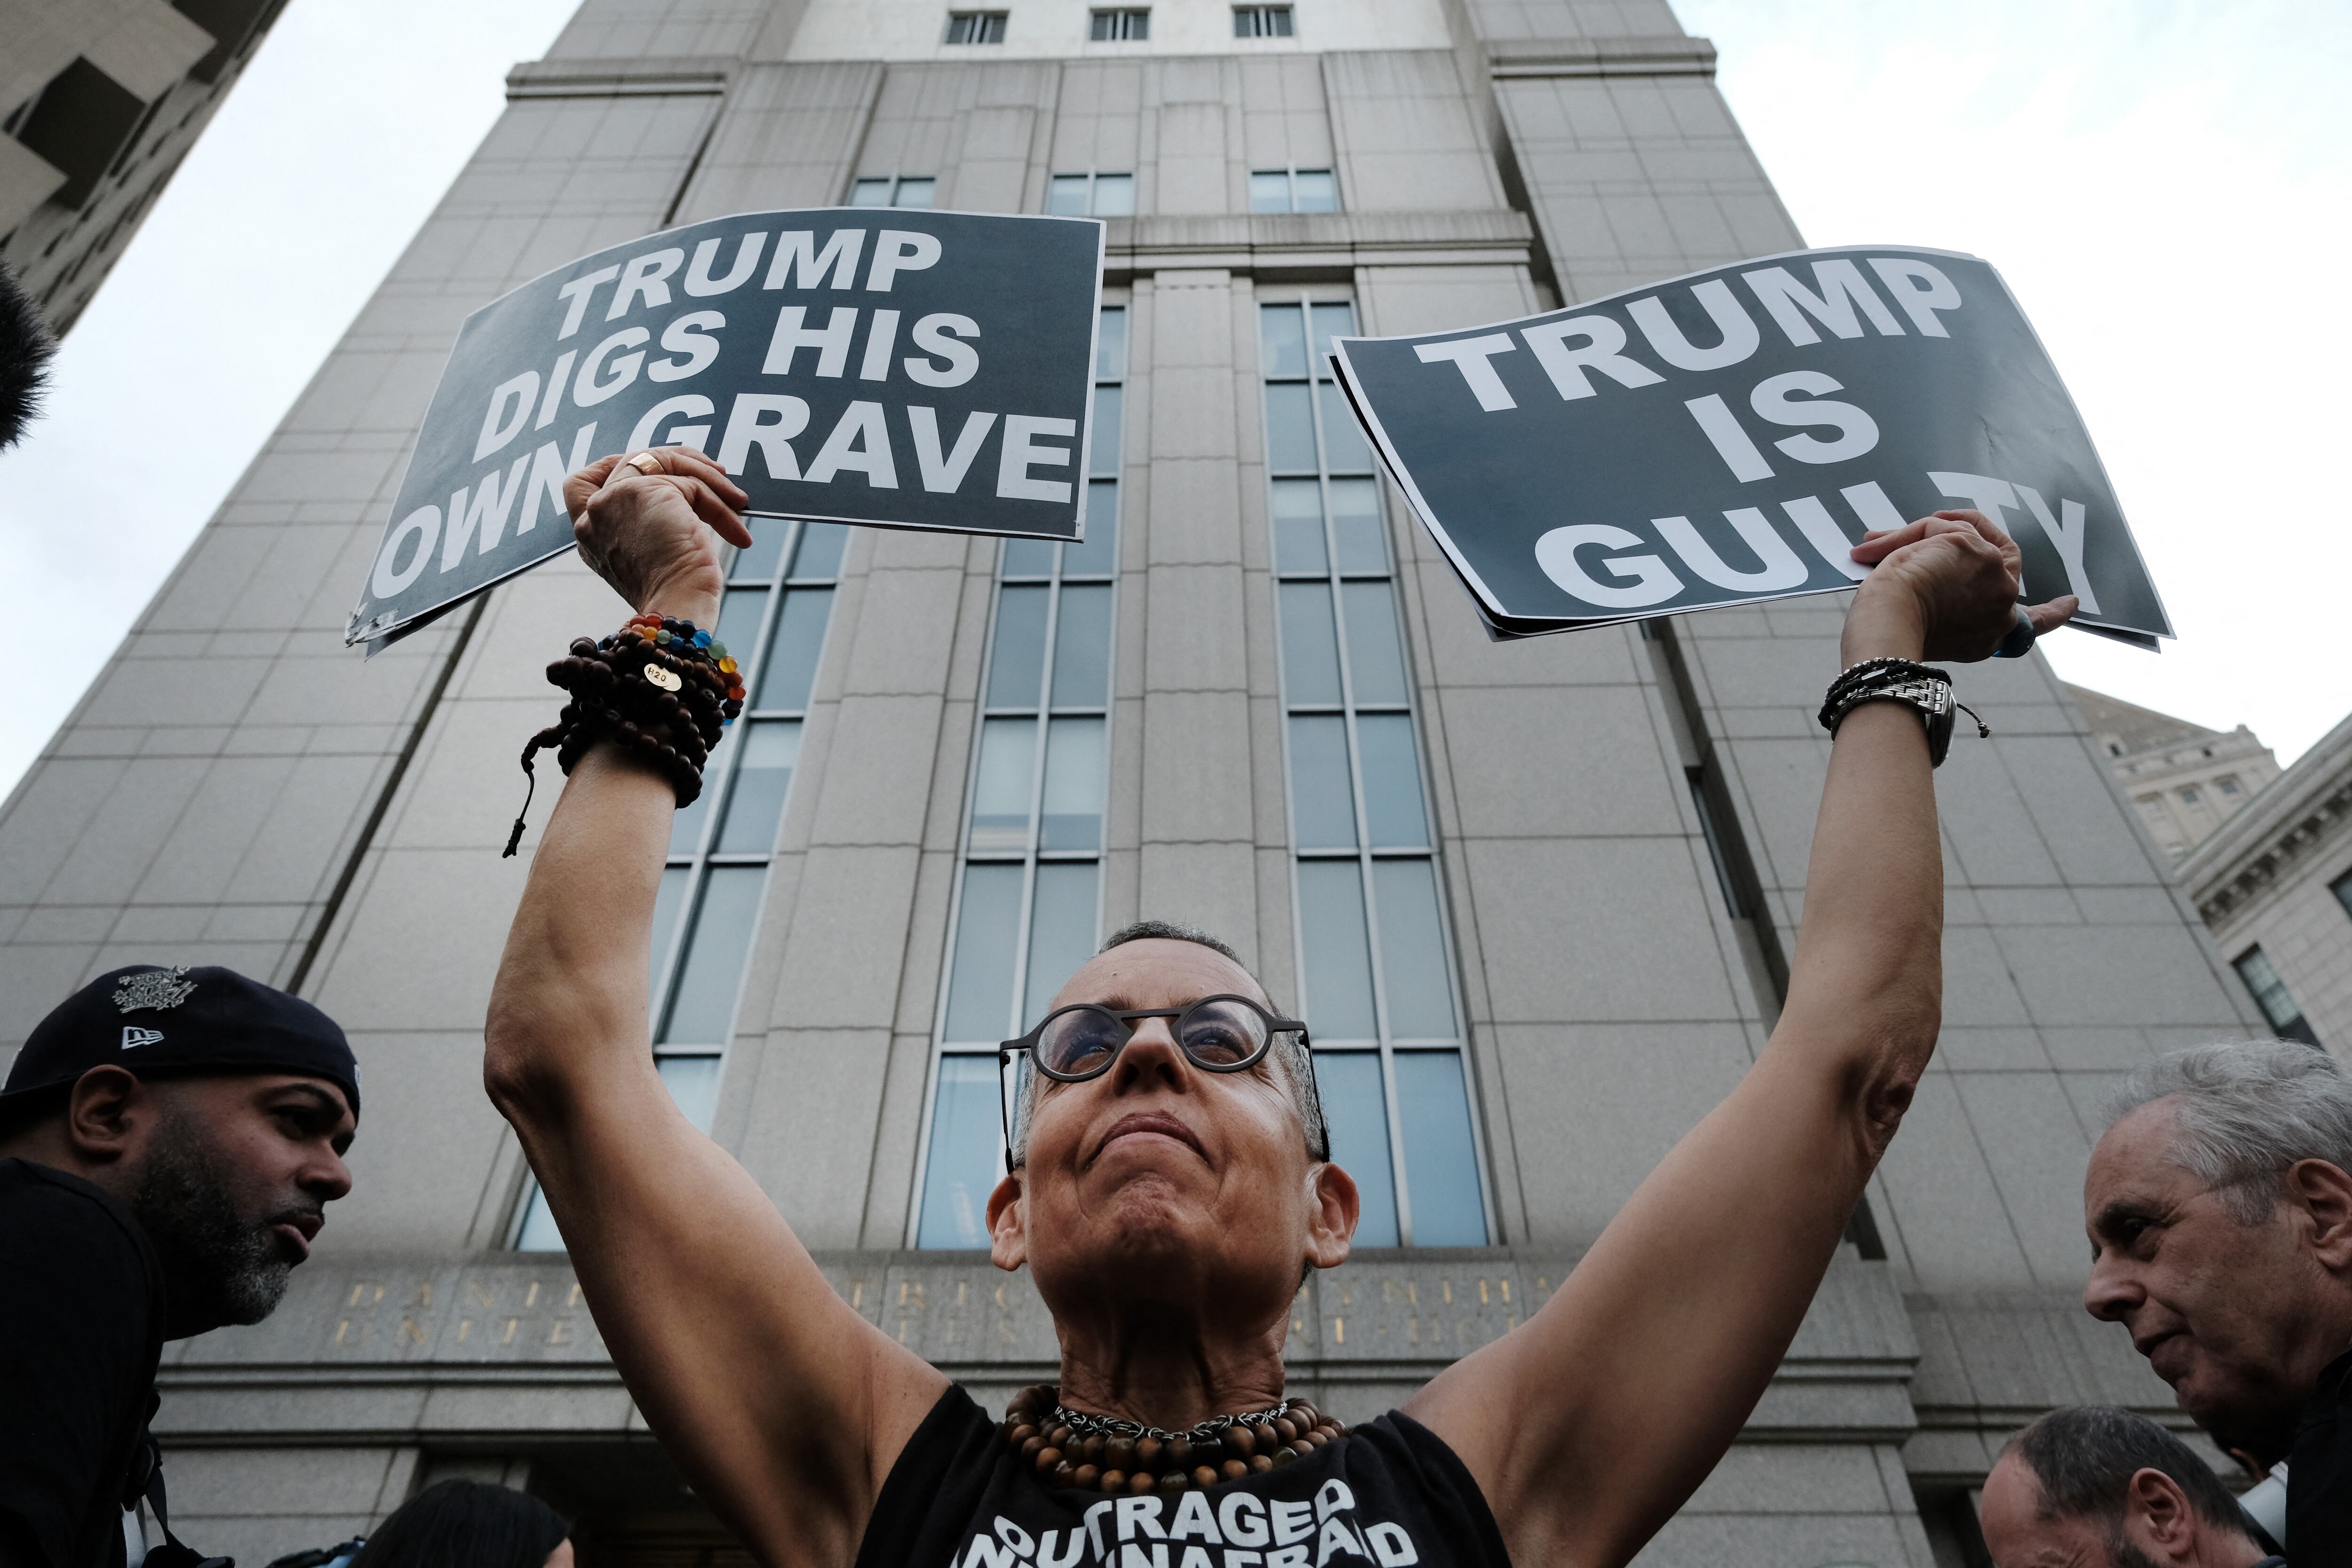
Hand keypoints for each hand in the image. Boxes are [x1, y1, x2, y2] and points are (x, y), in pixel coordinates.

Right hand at [564, 448, 752, 625]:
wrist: (677, 608)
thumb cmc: (674, 595)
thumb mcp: (652, 552)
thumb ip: (649, 520)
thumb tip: (689, 492)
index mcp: (589, 534)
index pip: (580, 485)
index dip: (619, 465)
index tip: (666, 467)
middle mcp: (592, 515)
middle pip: (630, 461)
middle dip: (678, 461)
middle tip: (717, 474)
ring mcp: (612, 499)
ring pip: (661, 463)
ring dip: (708, 478)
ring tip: (737, 502)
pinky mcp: (641, 492)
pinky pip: (690, 481)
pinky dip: (720, 502)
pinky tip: (737, 530)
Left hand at [1843, 509, 2077, 663]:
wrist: (1888, 628)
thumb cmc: (1890, 632)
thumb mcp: (1925, 621)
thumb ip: (1935, 599)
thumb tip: (1892, 556)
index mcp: (1991, 635)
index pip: (2034, 624)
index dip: (2054, 612)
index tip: (2070, 603)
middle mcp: (2003, 610)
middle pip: (2004, 562)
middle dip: (1973, 537)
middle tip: (1944, 526)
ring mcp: (1997, 579)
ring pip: (1969, 537)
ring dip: (1925, 536)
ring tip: (1877, 546)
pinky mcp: (1977, 552)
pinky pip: (1945, 526)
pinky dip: (1910, 531)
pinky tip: (1877, 541)